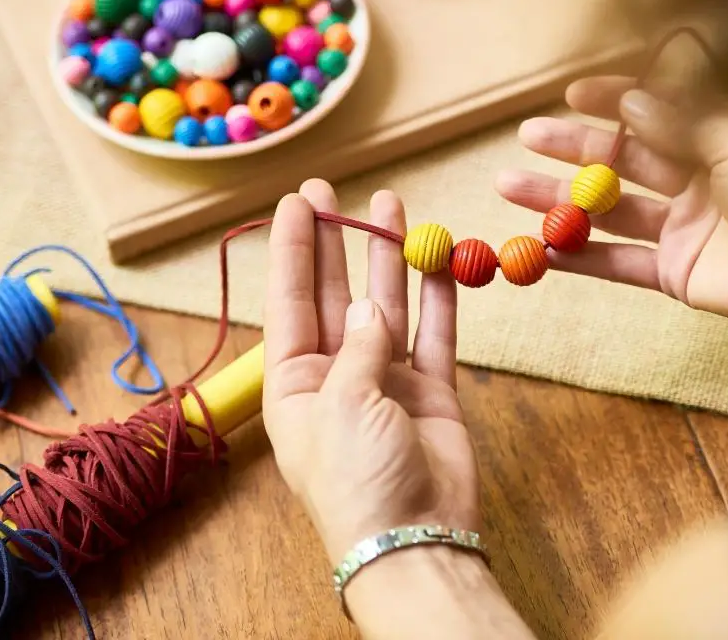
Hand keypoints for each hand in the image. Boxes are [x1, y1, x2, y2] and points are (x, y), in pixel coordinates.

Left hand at [261, 180, 480, 565]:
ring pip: (386, 304)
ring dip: (388, 257)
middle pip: (335, 293)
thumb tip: (374, 307)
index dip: (293, 247)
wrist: (415, 538)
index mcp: (293, 382)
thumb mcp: (343, 403)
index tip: (298, 199)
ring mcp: (386, 381)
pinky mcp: (431, 391)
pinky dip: (436, 298)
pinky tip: (437, 260)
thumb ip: (360, 345)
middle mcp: (336, 375)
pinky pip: (433, 334)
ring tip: (390, 205)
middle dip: (336, 241)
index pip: (290, 299)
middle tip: (335, 190)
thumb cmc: (357, 479)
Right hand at [496, 76, 727, 399]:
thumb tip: (628, 99)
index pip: (656, 109)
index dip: (613, 99)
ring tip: (508, 188)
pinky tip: (539, 251)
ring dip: (560, 199)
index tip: (571, 93)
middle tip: (527, 136)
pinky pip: (617, 262)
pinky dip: (579, 258)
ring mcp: (683, 226)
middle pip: (623, 157)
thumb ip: (681, 121)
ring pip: (609, 208)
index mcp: (720, 135)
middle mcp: (698, 177)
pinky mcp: (675, 272)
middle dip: (573, 146)